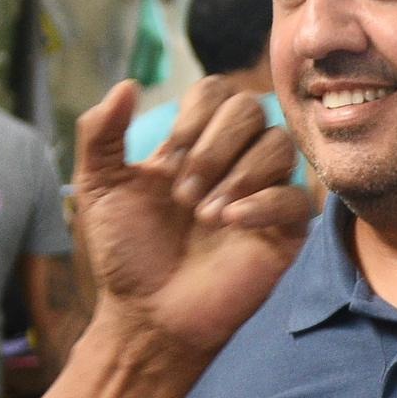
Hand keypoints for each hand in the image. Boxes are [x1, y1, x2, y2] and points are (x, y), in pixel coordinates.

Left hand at [69, 78, 311, 367]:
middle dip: (215, 146)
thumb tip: (128, 83)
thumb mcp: (98, 187)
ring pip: (279, 145)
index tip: (168, 161)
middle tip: (184, 195)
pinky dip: (264, 202)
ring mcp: (261, 194)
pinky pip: (298, 196)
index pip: (216, 92)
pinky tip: (230, 223)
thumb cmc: (125, 255)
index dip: (195, 115)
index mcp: (193, 146)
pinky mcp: (284, 230)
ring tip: (205, 215)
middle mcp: (232, 162)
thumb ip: (100, 132)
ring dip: (238, 173)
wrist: (148, 314)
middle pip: (250, 108)